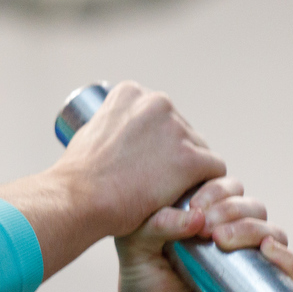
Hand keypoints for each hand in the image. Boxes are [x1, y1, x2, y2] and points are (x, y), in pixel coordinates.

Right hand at [52, 82, 226, 237]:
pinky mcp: (190, 158)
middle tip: (155, 181)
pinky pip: (214, 168)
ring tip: (165, 192)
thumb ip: (114, 124)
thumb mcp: (91, 130)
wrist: (79, 198)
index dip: (156, 141)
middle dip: (174, 154)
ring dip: (188, 170)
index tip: (145, 160)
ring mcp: (175, 129)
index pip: (161, 116)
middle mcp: (157, 103)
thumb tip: (124, 133)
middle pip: (183, 130)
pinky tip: (188, 195)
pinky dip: (204, 184)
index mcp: (132, 92)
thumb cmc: (78, 176)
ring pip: (199, 149)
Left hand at [115, 177, 292, 291]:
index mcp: (207, 217)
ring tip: (222, 240)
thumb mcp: (135, 248)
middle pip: (252, 207)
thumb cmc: (143, 287)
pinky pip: (290, 271)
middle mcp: (234, 236)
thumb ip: (154, 224)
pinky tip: (267, 251)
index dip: (216, 191)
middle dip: (231, 209)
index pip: (227, 188)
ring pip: (272, 232)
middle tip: (206, 226)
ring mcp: (251, 264)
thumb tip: (194, 216)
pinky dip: (286, 258)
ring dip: (253, 228)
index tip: (195, 206)